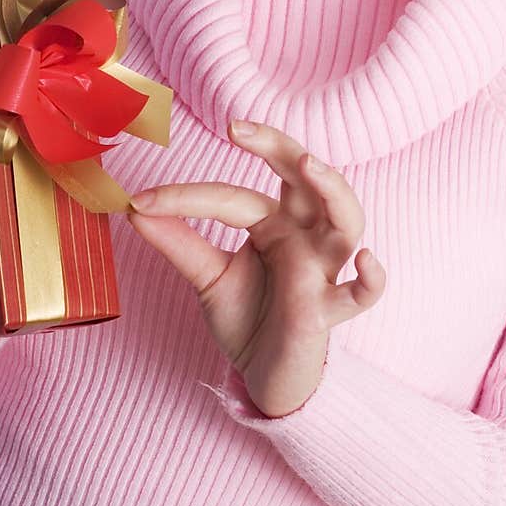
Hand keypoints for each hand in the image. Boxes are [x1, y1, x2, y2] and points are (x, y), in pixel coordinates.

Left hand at [126, 118, 386, 417]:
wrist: (264, 377)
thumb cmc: (246, 319)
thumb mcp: (206, 276)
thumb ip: (177, 243)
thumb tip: (133, 208)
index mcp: (275, 222)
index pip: (233, 196)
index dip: (186, 197)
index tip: (141, 201)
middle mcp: (304, 236)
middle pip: (305, 180)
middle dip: (278, 147)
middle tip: (238, 129)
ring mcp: (322, 270)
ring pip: (347, 220)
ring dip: (333, 190)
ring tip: (309, 165)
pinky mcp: (328, 310)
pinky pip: (362, 295)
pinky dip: (372, 278)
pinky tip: (365, 259)